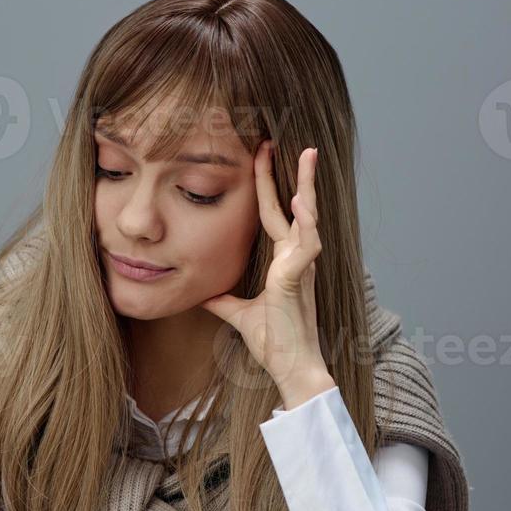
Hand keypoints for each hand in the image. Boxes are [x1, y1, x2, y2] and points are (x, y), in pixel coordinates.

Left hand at [200, 141, 336, 408]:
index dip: (268, 187)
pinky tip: (299, 203)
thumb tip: (203, 295)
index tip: (261, 158)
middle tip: (283, 141)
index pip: (274, 216)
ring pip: (307, 218)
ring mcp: (301, 268)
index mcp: (283, 262)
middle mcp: (296, 259)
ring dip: (307, 188)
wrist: (291, 368)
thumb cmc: (275, 343)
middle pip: (294, 207)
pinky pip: (306, 244)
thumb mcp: (239, 314)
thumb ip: (224, 301)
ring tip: (305, 158)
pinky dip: (305, 222)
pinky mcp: (299, 279)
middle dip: (291, 173)